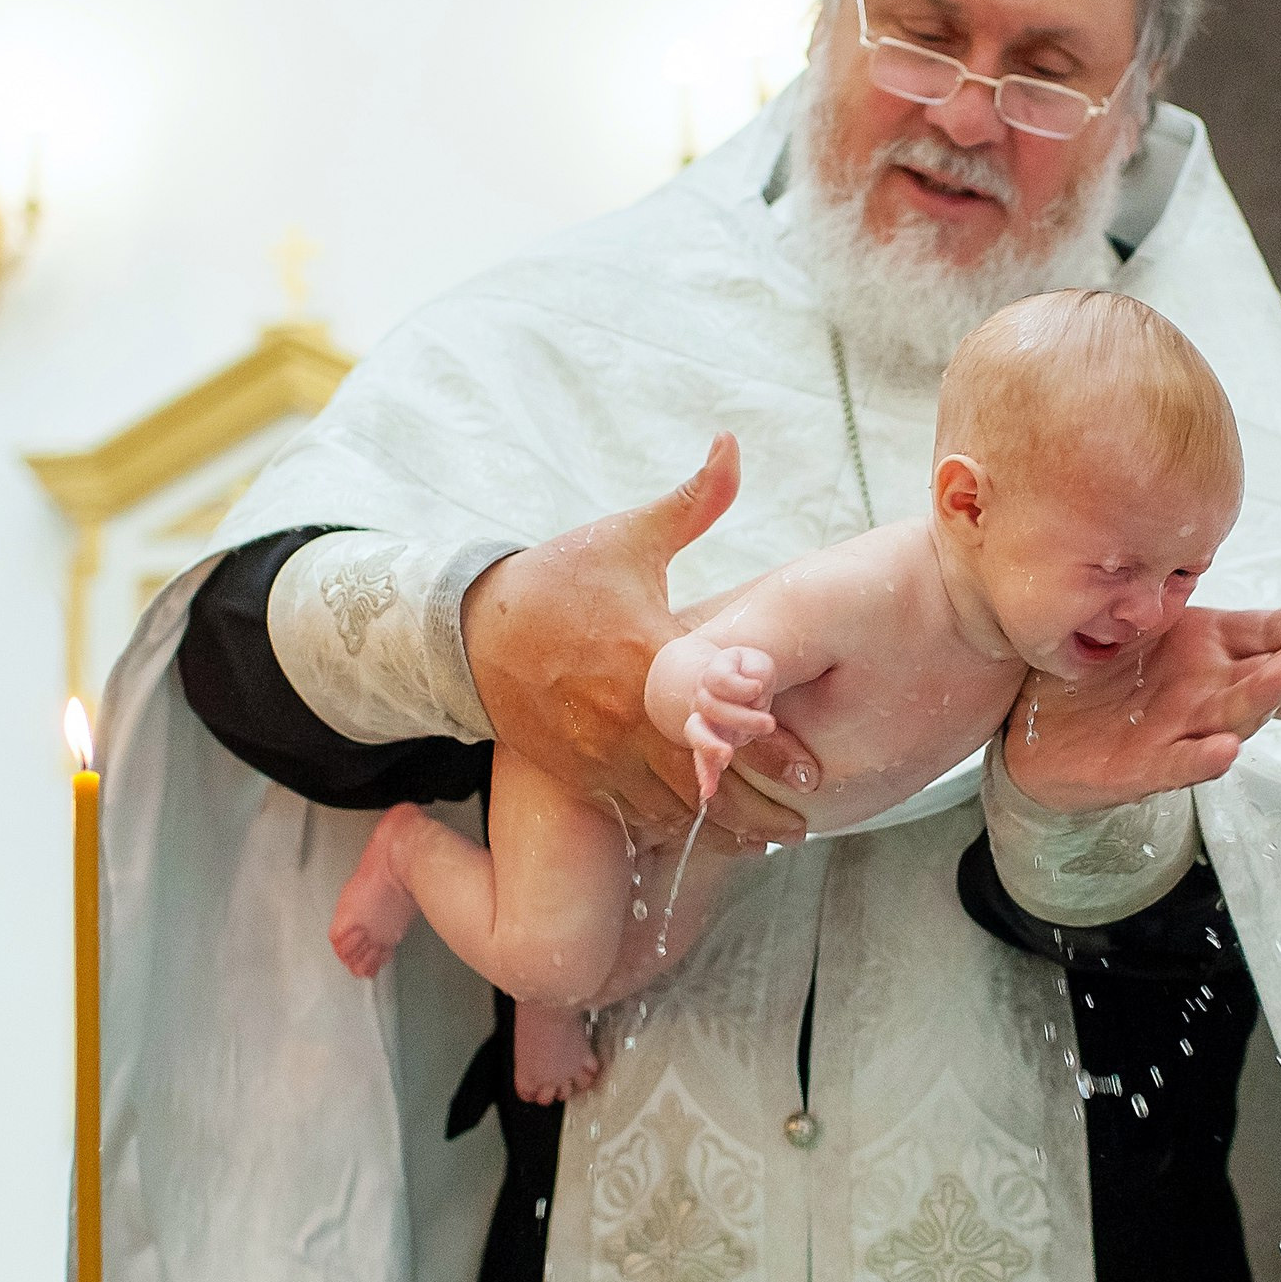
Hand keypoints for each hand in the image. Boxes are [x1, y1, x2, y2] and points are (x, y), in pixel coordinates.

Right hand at [460, 435, 817, 845]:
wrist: (468, 630)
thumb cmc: (557, 579)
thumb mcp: (626, 536)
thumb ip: (692, 501)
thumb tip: (732, 443)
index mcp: (647, 656)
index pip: (718, 713)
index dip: (768, 747)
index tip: (812, 768)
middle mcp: (623, 715)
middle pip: (702, 780)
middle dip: (753, 807)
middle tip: (800, 826)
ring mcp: (597, 752)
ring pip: (667, 808)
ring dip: (714, 825)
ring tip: (765, 838)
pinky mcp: (576, 775)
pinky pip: (630, 816)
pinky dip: (668, 827)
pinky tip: (703, 834)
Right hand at [683, 646, 778, 801]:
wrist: (720, 682)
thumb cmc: (744, 673)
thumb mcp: (756, 664)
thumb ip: (758, 673)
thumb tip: (758, 690)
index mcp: (715, 673)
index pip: (719, 678)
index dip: (737, 685)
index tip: (759, 688)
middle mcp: (703, 698)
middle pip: (711, 706)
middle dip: (740, 717)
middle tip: (769, 724)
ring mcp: (703, 722)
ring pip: (696, 732)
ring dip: (710, 746)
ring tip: (726, 756)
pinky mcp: (709, 745)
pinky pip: (702, 760)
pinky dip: (705, 775)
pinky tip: (708, 791)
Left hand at [1003, 597, 1280, 813]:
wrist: (1041, 728)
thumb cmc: (1103, 668)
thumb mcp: (1145, 618)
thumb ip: (1174, 586)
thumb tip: (1190, 524)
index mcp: (1213, 654)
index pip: (1268, 637)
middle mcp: (1207, 693)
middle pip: (1264, 680)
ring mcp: (1181, 731)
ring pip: (1233, 717)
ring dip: (1263, 698)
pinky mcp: (1146, 767)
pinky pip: (1180, 764)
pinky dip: (1203, 759)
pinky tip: (1227, 749)